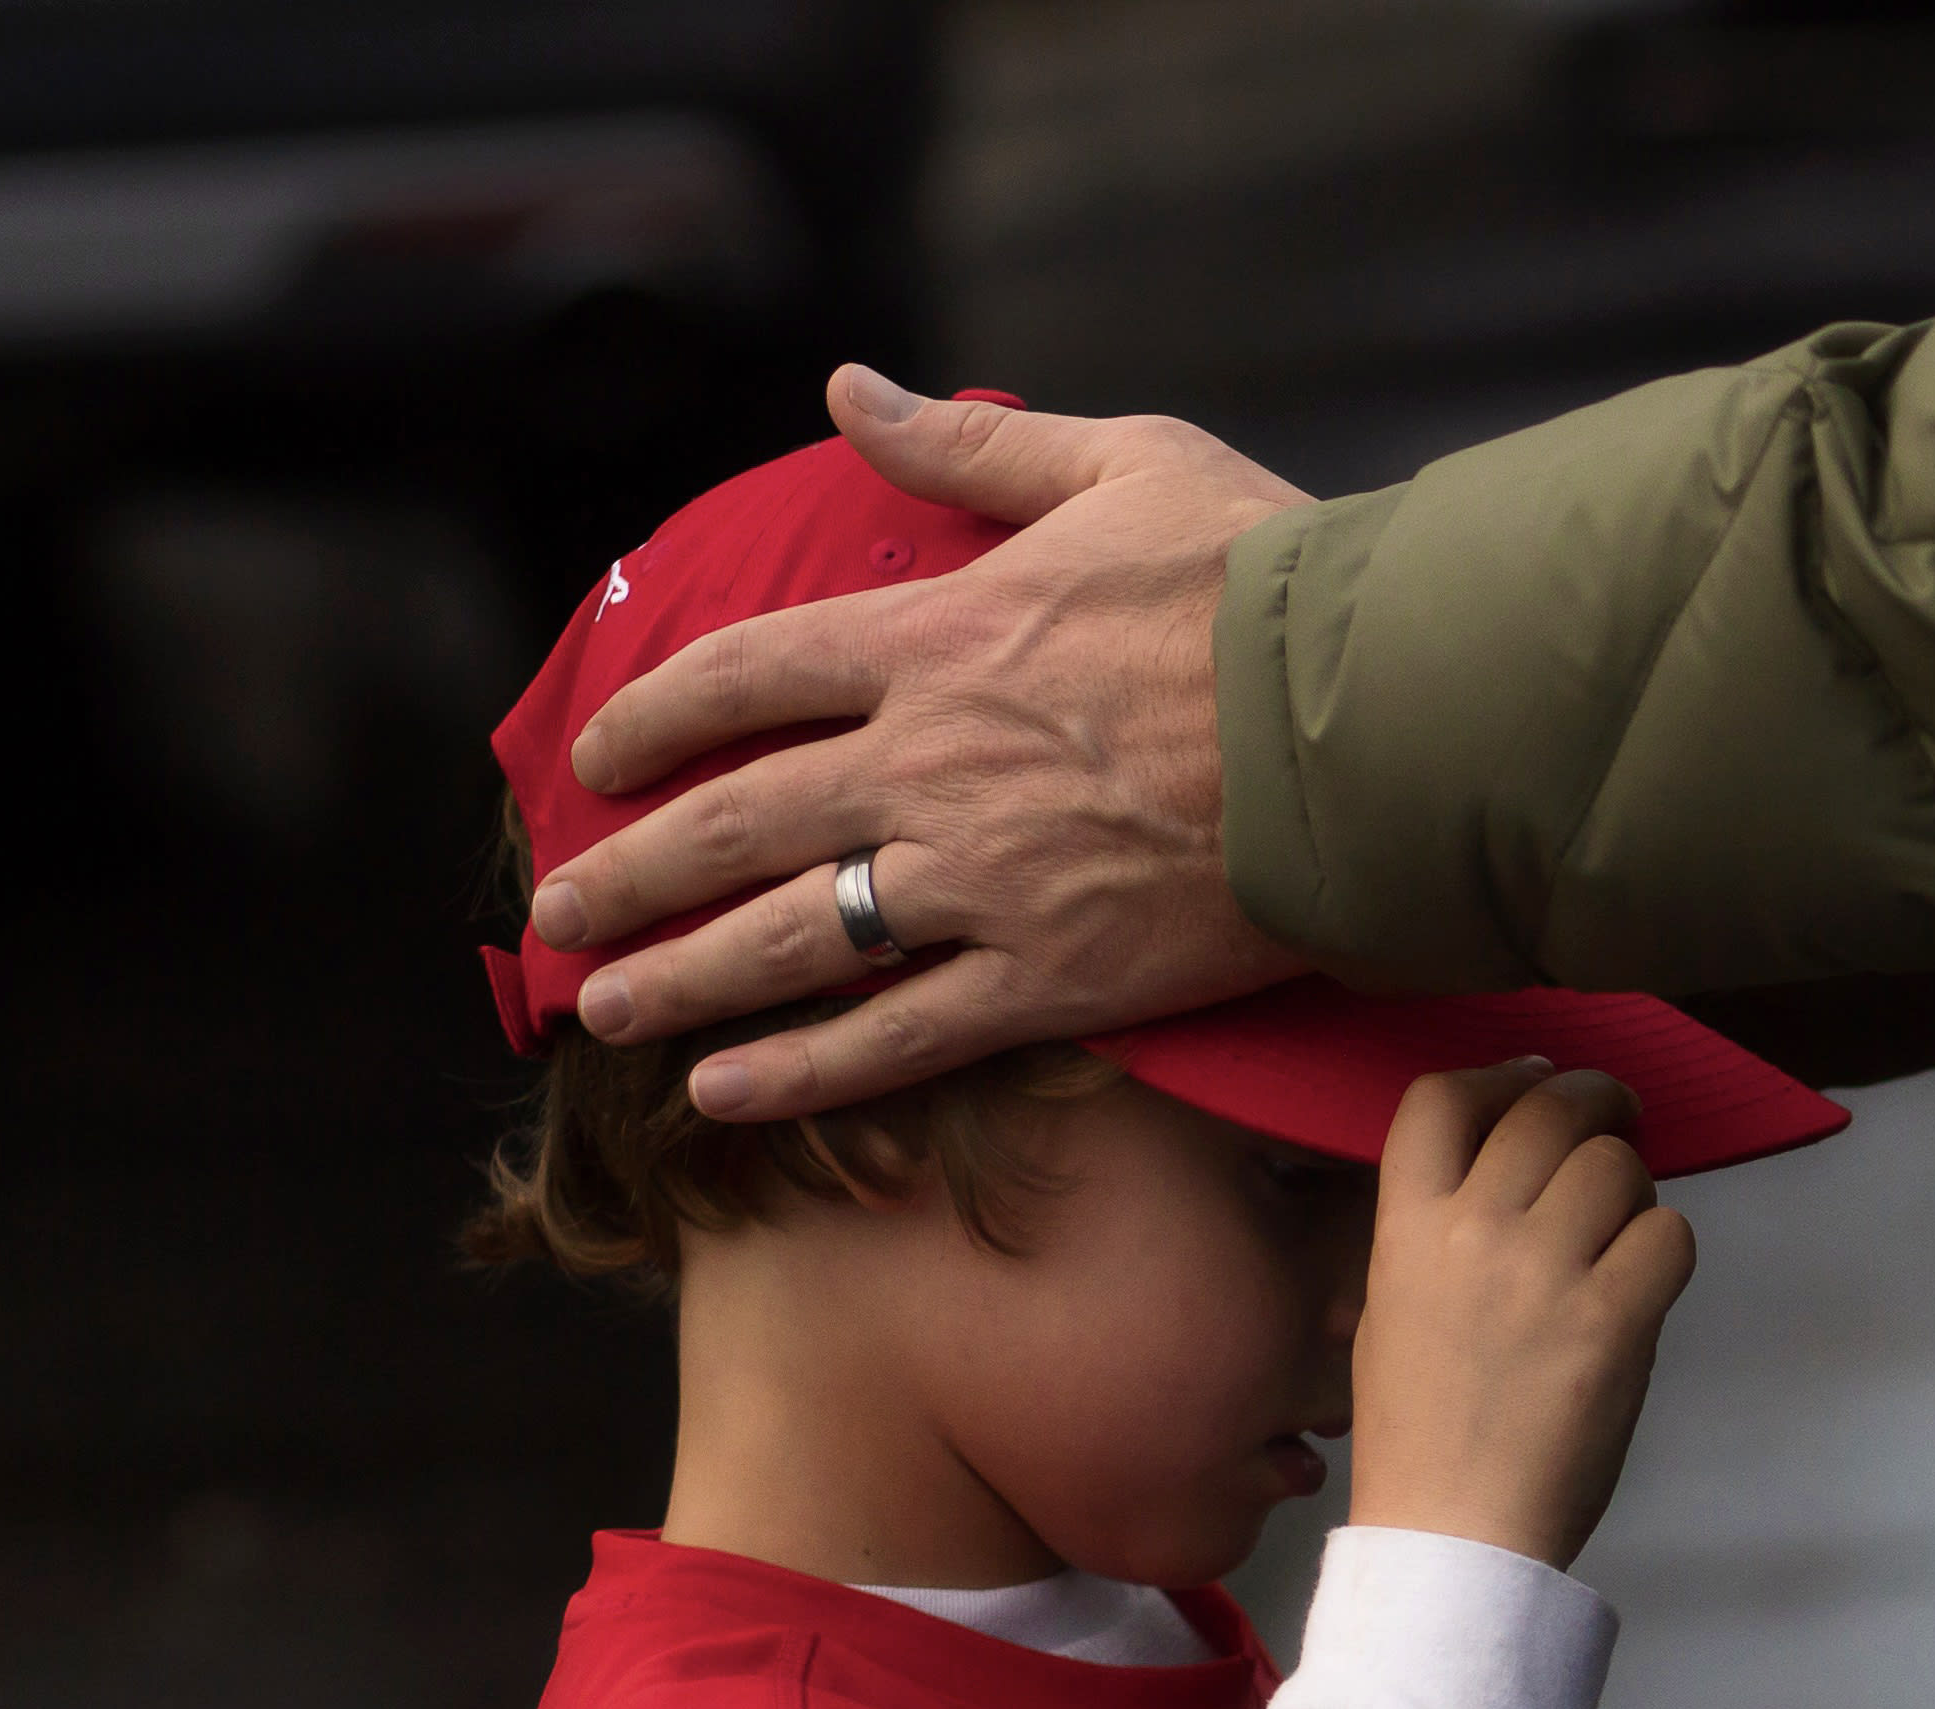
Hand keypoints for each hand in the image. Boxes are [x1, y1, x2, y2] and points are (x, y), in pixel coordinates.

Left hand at [533, 366, 1316, 1121]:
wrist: (1376, 723)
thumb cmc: (1265, 582)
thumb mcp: (1115, 466)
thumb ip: (967, 450)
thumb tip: (848, 391)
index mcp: (935, 641)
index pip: (747, 678)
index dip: (655, 721)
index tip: (599, 761)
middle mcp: (929, 767)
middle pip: (735, 823)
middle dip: (631, 874)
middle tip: (557, 914)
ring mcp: (984, 881)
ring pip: (793, 940)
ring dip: (683, 980)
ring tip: (607, 1011)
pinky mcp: (1055, 976)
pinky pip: (900, 1035)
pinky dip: (804, 1068)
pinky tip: (725, 1091)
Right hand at [1350, 1064, 1695, 1568]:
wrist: (1456, 1531)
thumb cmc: (1423, 1431)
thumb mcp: (1392, 1308)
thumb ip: (1439, 1229)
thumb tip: (1512, 1166)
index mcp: (1403, 1229)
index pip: (1441, 1097)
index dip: (1500, 1072)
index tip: (1536, 1078)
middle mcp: (1473, 1233)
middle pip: (1548, 1111)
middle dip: (1596, 1101)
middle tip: (1619, 1117)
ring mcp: (1545, 1274)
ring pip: (1619, 1166)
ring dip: (1633, 1187)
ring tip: (1622, 1228)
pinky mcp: (1613, 1320)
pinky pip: (1670, 1235)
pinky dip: (1668, 1248)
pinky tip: (1644, 1283)